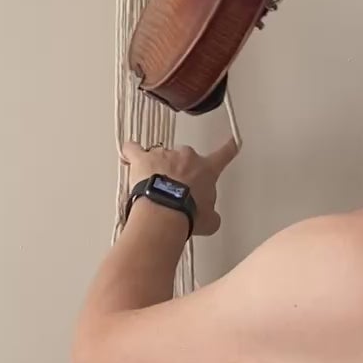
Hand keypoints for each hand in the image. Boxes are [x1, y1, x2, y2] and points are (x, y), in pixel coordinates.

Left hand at [122, 138, 236, 236]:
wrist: (166, 212)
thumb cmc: (189, 214)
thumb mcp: (209, 221)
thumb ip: (211, 214)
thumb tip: (210, 217)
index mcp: (206, 170)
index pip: (223, 156)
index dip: (228, 148)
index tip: (233, 141)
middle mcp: (187, 157)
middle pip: (185, 158)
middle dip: (180, 171)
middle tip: (173, 192)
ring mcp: (164, 155)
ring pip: (160, 157)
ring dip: (158, 169)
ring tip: (151, 189)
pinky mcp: (143, 159)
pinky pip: (134, 149)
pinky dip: (131, 153)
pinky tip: (128, 157)